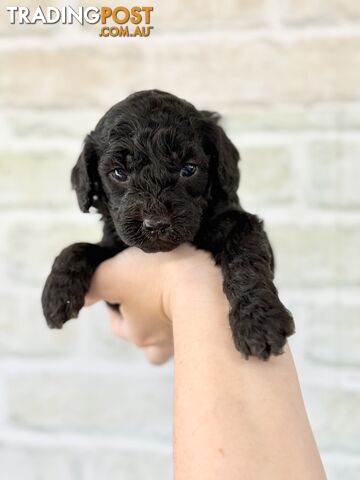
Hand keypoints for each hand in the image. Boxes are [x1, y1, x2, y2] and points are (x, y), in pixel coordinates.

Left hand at [84, 244, 218, 364]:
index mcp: (138, 333)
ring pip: (174, 339)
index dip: (115, 305)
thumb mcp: (114, 273)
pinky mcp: (213, 331)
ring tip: (179, 299)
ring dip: (173, 323)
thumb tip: (79, 299)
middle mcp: (163, 345)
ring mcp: (190, 340)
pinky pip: (198, 328)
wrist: (208, 282)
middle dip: (146, 321)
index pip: (118, 324)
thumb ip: (92, 285)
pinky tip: (198, 298)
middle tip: (152, 293)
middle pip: (147, 338)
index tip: (122, 285)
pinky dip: (195, 317)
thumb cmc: (159, 277)